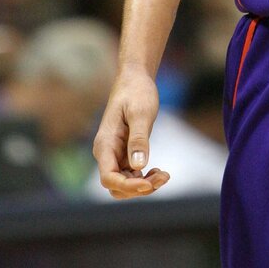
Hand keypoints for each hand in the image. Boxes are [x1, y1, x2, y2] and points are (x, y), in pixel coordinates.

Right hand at [93, 68, 169, 198]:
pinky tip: (158, 171)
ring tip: (164, 175)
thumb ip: (138, 139)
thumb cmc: (136, 92)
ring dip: (144, 185)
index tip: (148, 184)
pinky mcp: (124, 153)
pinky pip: (131, 174)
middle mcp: (106, 153)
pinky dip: (144, 177)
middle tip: (163, 178)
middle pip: (116, 186)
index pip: (108, 178)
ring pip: (125, 183)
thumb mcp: (140, 113)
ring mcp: (115, 155)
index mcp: (104, 144)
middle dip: (138, 189)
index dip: (127, 186)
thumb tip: (138, 166)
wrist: (135, 79)